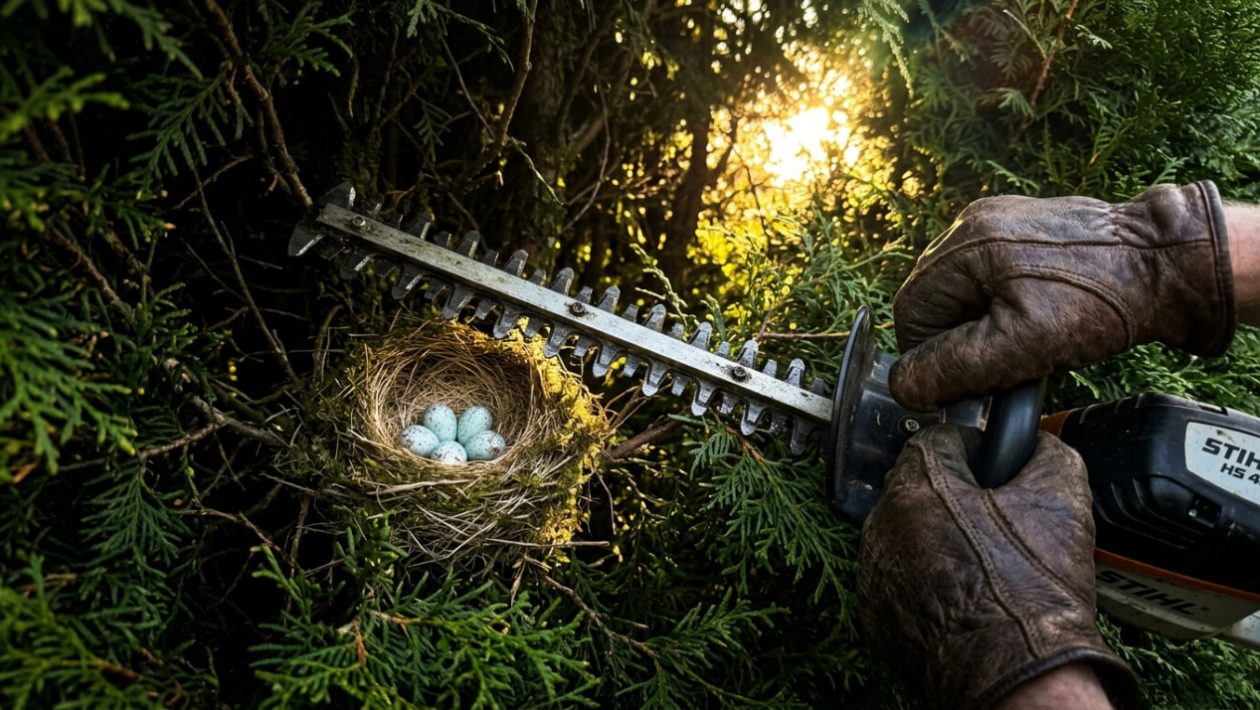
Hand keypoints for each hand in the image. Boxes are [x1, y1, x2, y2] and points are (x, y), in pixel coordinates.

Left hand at [856, 424, 1137, 708]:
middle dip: (952, 496)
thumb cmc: (1034, 591)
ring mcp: (873, 569)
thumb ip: (1045, 452)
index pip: (936, 439)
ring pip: (903, 533)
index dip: (972, 450)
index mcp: (921, 485)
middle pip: (915, 487)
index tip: (992, 470)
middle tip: (993, 521)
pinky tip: (960, 595)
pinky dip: (922, 582)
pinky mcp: (873, 611)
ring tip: (980, 564)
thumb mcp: (1062, 499)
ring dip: (934, 539)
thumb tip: (1035, 442)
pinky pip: (896, 579)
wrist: (1018, 673)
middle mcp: (883, 522)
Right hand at [889, 181, 1234, 410]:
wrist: (1171, 264)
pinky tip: (1034, 317)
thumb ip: (953, 368)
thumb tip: (906, 385)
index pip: (909, 313)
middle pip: (933, 299)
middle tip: (997, 366)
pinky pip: (989, 272)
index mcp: (964, 245)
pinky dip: (1001, 302)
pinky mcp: (1024, 226)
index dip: (928, 357)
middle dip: (956, 339)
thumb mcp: (1020, 347)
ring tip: (1021, 342)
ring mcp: (999, 219)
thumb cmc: (1105, 301)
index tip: (962, 382)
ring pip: (961, 288)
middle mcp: (973, 223)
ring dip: (979, 323)